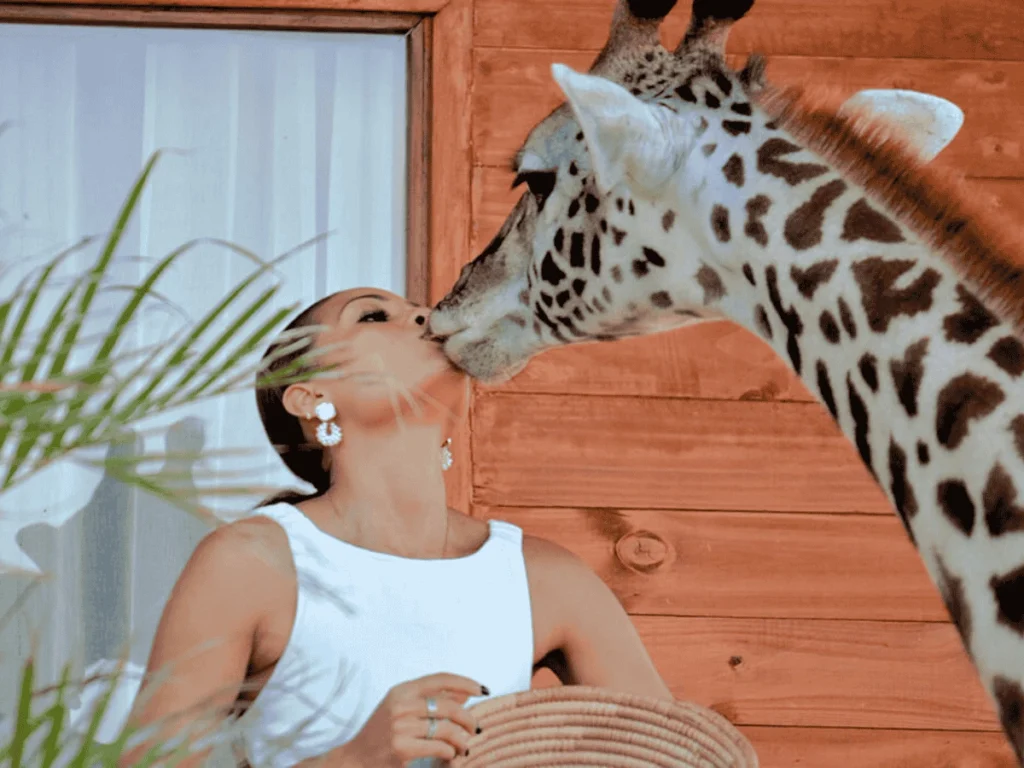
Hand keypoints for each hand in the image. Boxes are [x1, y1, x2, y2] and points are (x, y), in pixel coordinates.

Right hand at [337, 673, 486, 766]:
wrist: (356, 759)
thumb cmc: (383, 732)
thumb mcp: (403, 709)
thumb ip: (432, 699)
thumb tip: (465, 693)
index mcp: (402, 690)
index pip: (440, 678)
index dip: (465, 682)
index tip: (482, 689)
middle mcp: (400, 704)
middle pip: (449, 706)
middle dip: (468, 718)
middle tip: (475, 728)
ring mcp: (400, 726)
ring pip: (447, 729)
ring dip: (462, 740)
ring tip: (464, 746)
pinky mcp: (401, 748)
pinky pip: (439, 747)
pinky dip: (450, 752)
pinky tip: (450, 754)